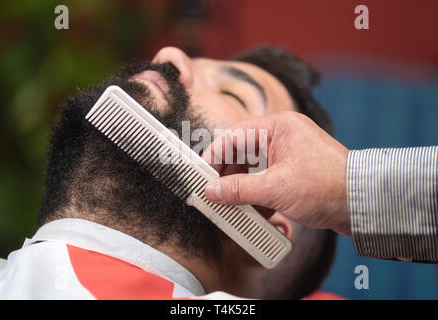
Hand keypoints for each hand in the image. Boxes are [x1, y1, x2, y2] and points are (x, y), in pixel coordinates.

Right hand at [202, 111, 350, 235]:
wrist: (364, 204)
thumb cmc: (326, 187)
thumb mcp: (275, 188)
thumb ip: (238, 189)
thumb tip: (210, 191)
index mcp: (278, 127)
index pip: (234, 137)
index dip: (214, 156)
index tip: (202, 176)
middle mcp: (282, 136)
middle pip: (242, 152)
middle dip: (227, 175)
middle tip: (214, 193)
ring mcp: (289, 154)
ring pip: (253, 167)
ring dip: (241, 187)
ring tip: (231, 205)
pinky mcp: (295, 172)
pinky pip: (267, 178)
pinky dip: (257, 193)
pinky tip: (252, 210)